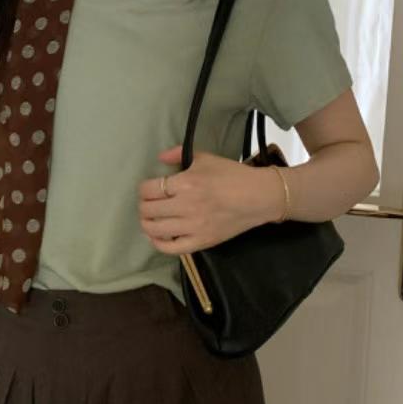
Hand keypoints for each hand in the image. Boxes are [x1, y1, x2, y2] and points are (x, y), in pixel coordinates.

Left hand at [137, 143, 281, 256]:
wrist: (258, 197)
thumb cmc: (232, 175)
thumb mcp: (205, 158)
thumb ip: (179, 154)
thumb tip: (160, 158)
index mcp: (186, 183)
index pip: (149, 189)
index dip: (144, 189)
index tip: (149, 189)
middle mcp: (186, 206)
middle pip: (148, 209)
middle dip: (144, 205)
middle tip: (149, 204)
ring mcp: (193, 227)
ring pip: (155, 230)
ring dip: (147, 223)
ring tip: (151, 219)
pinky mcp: (201, 242)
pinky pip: (172, 248)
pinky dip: (159, 244)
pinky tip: (158, 237)